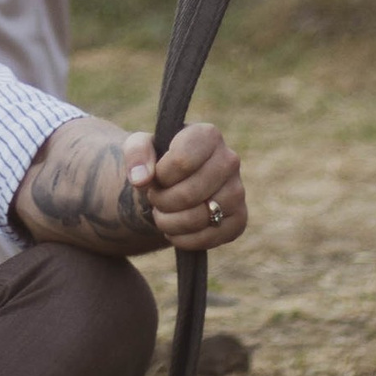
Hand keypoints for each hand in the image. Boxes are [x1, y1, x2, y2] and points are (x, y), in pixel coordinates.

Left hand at [128, 123, 246, 250]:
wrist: (175, 184)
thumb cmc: (158, 160)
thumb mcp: (140, 147)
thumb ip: (136, 153)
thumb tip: (141, 178)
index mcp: (208, 135)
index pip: (182, 161)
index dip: (160, 176)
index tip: (156, 176)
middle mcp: (230, 160)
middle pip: (189, 193)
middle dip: (162, 201)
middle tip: (155, 198)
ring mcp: (238, 191)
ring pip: (200, 218)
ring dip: (170, 223)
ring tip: (162, 214)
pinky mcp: (239, 220)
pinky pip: (209, 238)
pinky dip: (183, 240)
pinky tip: (174, 231)